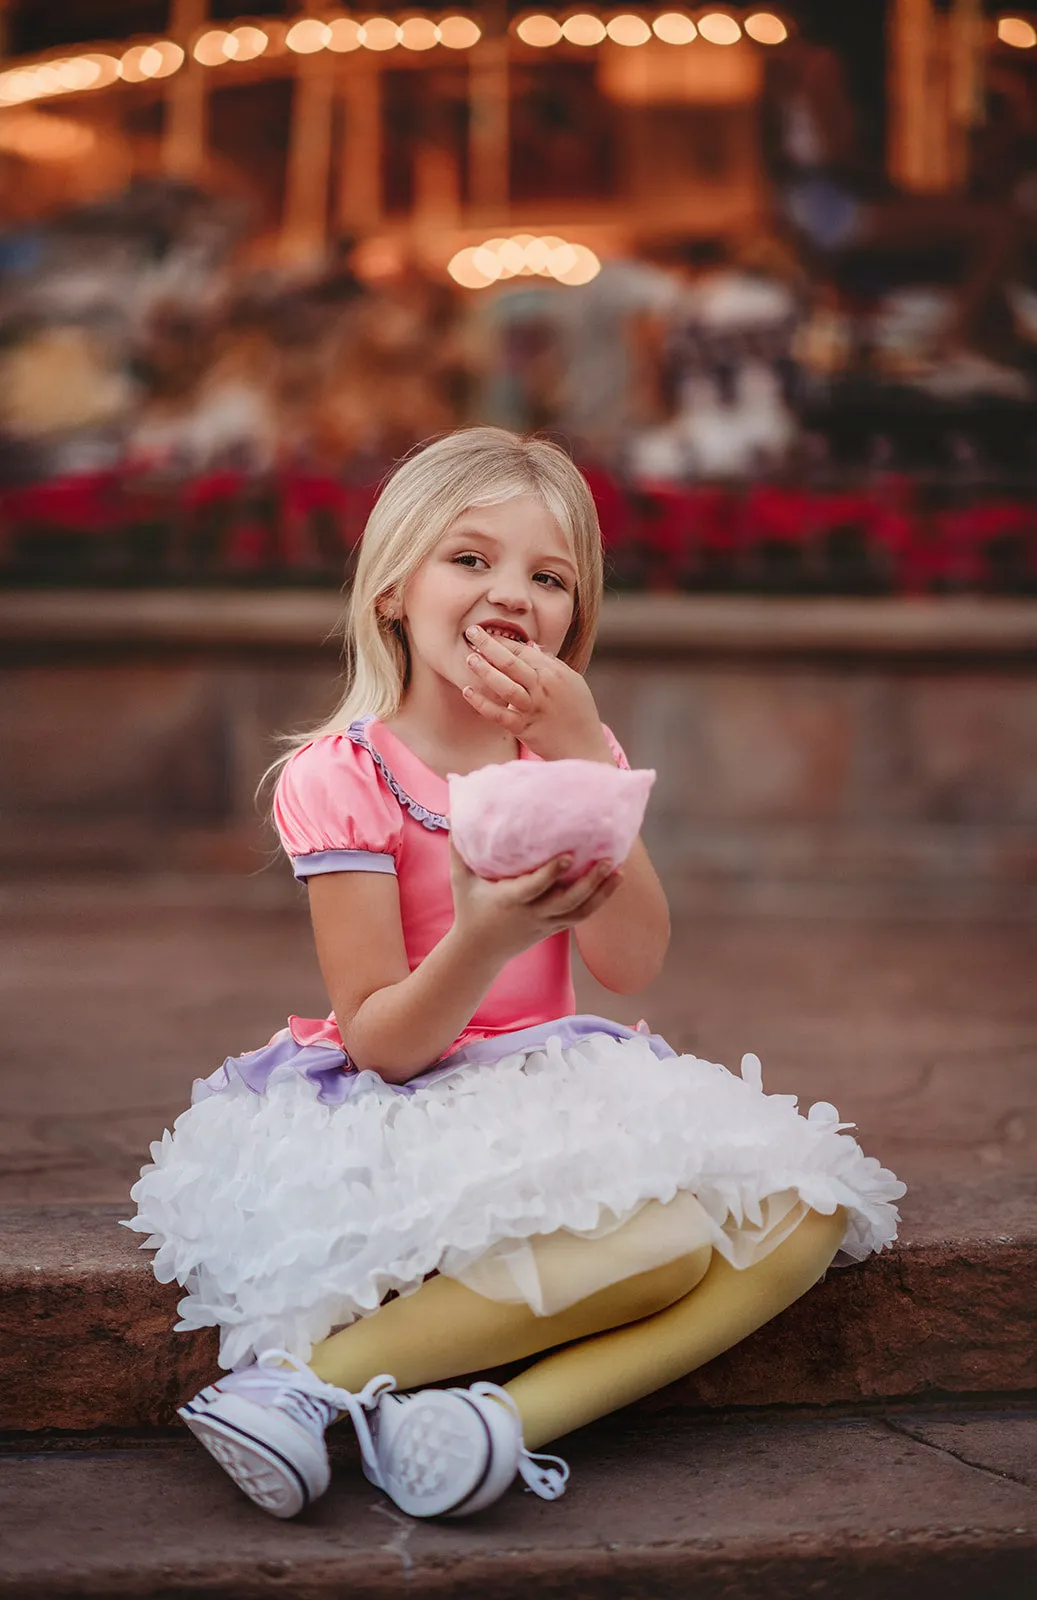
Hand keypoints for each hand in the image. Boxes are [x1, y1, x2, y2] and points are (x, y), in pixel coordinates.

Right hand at [449, 838, 622, 963]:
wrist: (479, 951)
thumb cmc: (469, 908)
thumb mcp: (459, 879)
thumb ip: (458, 847)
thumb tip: (455, 810)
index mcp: (509, 900)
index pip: (535, 887)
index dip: (552, 872)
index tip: (569, 854)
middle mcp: (532, 914)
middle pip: (567, 901)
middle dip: (589, 883)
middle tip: (608, 860)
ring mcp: (546, 923)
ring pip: (580, 911)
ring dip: (601, 892)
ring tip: (618, 870)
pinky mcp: (554, 928)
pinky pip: (581, 916)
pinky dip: (599, 900)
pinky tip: (613, 881)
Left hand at [461, 625, 612, 762]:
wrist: (584, 747)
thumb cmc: (579, 712)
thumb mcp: (572, 681)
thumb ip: (551, 663)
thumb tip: (532, 645)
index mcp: (554, 672)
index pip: (523, 650)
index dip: (502, 640)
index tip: (486, 631)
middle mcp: (543, 687)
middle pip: (511, 662)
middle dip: (488, 645)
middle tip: (471, 632)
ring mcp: (533, 708)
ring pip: (505, 685)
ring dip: (485, 671)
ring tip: (469, 659)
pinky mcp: (524, 728)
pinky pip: (499, 714)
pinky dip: (482, 703)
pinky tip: (467, 692)